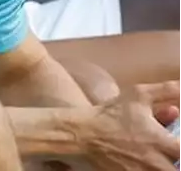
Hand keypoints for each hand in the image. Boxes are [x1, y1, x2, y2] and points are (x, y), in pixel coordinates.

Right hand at [63, 81, 180, 170]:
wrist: (82, 133)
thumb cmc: (111, 114)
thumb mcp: (139, 95)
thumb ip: (168, 90)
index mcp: (161, 142)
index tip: (179, 143)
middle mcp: (155, 162)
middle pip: (178, 169)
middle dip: (178, 161)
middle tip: (173, 153)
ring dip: (166, 166)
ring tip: (160, 158)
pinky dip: (149, 170)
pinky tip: (145, 163)